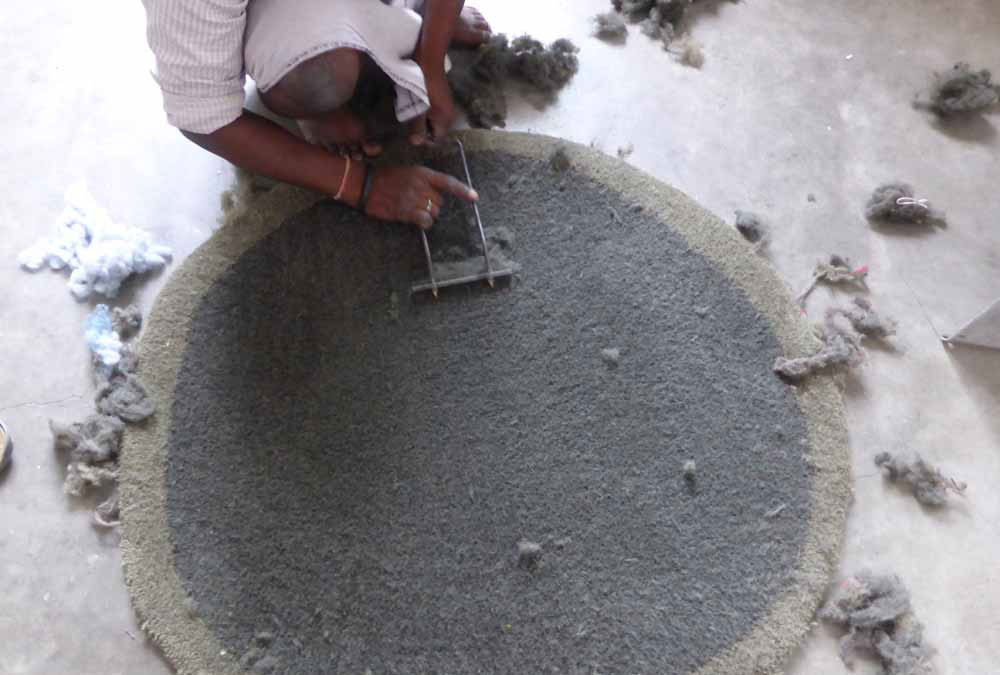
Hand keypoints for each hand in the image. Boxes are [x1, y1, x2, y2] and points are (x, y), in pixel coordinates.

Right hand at [363, 165, 477, 228]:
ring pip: (434, 213)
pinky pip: (425, 221)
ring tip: (412, 209)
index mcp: (422, 173)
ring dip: (426, 214)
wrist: (365, 183)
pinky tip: (416, 220)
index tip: (474, 197)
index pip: (447, 182)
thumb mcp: (408, 172)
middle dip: (433, 205)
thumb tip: (437, 196)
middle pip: (440, 202)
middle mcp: (421, 185)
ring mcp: (413, 198)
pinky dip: (424, 222)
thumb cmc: (387, 178)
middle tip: (417, 202)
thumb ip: (424, 181)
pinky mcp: (406, 210)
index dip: (462, 191)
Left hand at [410, 70, 456, 144]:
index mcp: (445, 119)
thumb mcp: (418, 109)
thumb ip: (418, 127)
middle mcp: (449, 114)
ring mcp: (446, 105)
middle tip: (410, 122)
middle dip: (423, 128)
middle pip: (436, 130)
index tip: (412, 132)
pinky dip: (424, 111)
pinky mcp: (441, 98)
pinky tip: (416, 104)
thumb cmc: (423, 87)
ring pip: (433, 120)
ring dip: (422, 119)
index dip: (424, 139)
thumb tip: (416, 143)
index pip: (437, 139)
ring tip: (412, 113)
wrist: (429, 61)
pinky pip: (433, 111)